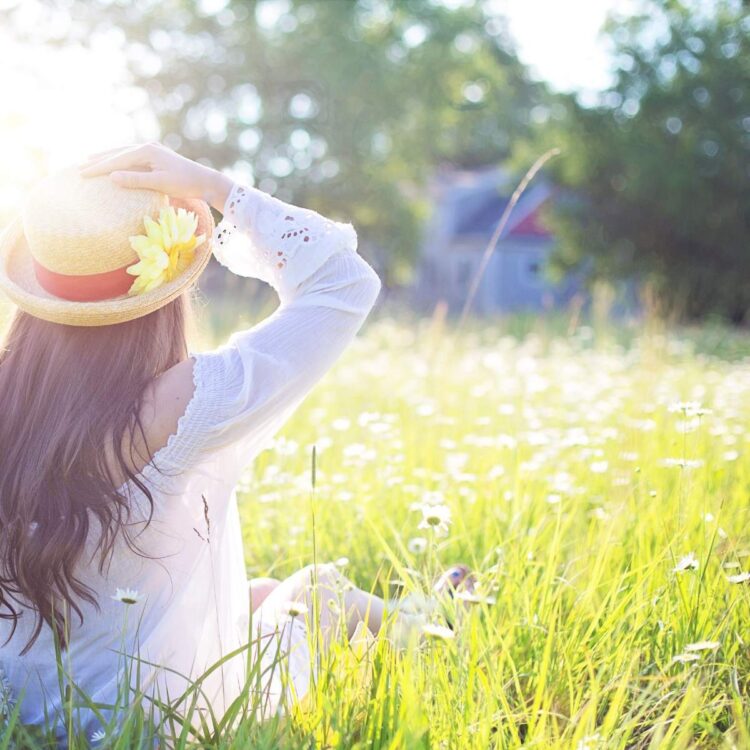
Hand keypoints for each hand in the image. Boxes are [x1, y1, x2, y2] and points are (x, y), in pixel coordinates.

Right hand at [78, 142, 233, 212]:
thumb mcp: (160, 183)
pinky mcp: (155, 157)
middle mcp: (147, 147)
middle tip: (79, 168)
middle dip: (98, 160)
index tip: (82, 174)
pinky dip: (119, 160)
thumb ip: (136, 180)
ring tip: (90, 161)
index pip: (117, 159)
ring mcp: (152, 150)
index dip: (99, 167)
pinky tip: (113, 164)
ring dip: (107, 158)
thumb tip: (111, 176)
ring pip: (123, 153)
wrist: (205, 180)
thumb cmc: (185, 183)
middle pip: (117, 153)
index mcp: (147, 151)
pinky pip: (131, 157)